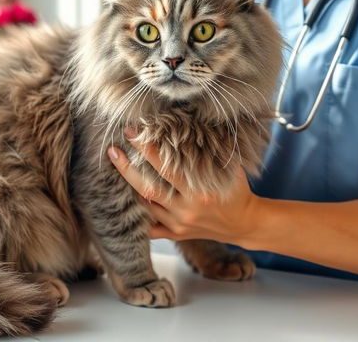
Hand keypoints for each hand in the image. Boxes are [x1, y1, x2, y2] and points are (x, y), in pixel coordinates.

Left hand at [108, 129, 261, 245]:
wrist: (245, 223)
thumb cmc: (236, 189)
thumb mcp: (227, 167)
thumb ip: (209, 151)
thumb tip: (188, 123)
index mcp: (198, 192)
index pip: (164, 167)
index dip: (145, 149)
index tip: (131, 132)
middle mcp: (186, 210)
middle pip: (147, 189)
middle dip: (126, 169)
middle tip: (112, 150)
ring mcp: (179, 224)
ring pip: (145, 207)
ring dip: (129, 188)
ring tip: (116, 169)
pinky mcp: (177, 235)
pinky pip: (150, 230)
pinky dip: (137, 219)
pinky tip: (125, 203)